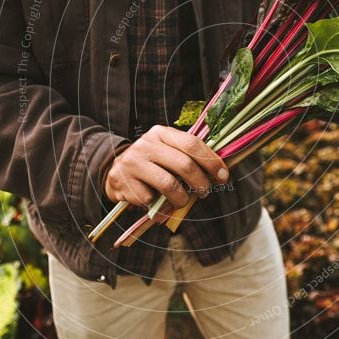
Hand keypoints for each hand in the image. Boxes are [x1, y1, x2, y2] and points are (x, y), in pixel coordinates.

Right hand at [104, 125, 229, 209]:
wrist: (114, 171)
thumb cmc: (151, 163)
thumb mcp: (166, 152)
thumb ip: (188, 156)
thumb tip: (220, 172)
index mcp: (161, 133)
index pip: (192, 143)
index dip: (211, 161)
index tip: (223, 176)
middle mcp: (146, 144)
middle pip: (184, 165)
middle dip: (201, 183)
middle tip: (205, 193)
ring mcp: (133, 163)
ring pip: (169, 185)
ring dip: (182, 199)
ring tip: (183, 201)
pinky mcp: (123, 182)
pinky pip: (150, 199)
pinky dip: (159, 205)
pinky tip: (157, 202)